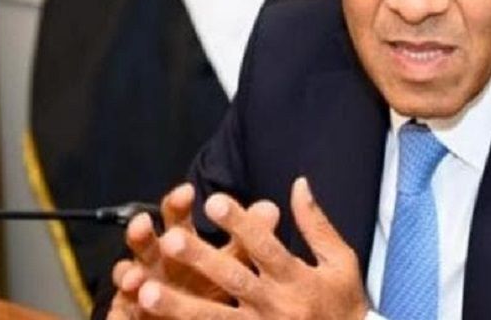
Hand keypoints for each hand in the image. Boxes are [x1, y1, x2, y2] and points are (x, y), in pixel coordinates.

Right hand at [107, 182, 278, 318]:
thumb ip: (247, 237)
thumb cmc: (209, 284)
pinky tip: (133, 300)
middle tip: (143, 221)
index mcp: (180, 242)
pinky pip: (125, 307)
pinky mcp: (131, 309)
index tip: (186, 191)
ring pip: (128, 273)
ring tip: (133, 276)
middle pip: (145, 241)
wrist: (188, 317)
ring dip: (128, 274)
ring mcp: (141, 285)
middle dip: (142, 232)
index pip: (176, 216)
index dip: (178, 204)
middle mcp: (156, 259)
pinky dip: (127, 304)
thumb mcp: (232, 262)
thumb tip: (270, 208)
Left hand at [135, 177, 369, 318]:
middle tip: (169, 240)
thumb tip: (298, 184)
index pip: (265, 247)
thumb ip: (316, 224)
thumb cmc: (345, 304)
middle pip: (233, 281)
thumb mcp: (341, 262)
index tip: (213, 200)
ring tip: (145, 291)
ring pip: (214, 319)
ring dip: (179, 305)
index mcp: (297, 279)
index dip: (240, 224)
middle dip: (200, 261)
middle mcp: (277, 306)